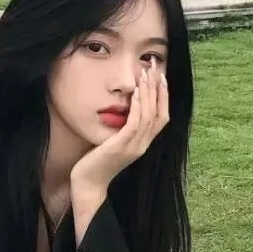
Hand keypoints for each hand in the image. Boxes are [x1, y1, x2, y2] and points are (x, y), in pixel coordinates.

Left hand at [70, 65, 169, 195]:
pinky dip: (137, 106)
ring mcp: (134, 147)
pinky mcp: (122, 147)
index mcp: (143, 144)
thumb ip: (121, 129)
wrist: (88, 185)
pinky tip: (136, 91)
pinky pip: (134, 123)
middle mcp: (142, 145)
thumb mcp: (112, 142)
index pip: (161, 117)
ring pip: (148, 115)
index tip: (161, 77)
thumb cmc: (96, 163)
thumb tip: (121, 109)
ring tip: (146, 73)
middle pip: (159, 113)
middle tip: (156, 66)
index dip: (164, 97)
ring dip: (149, 92)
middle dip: (159, 88)